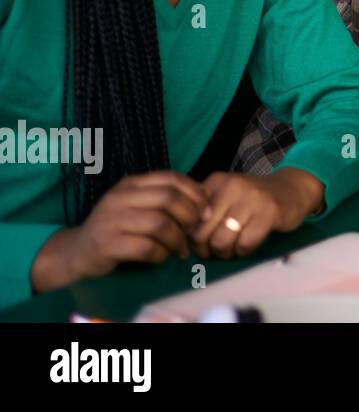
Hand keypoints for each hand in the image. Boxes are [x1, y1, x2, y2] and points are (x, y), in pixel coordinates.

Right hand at [30, 171, 208, 292]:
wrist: (76, 252)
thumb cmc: (117, 228)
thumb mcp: (138, 206)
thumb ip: (165, 200)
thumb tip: (205, 205)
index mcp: (131, 183)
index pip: (172, 178)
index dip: (195, 193)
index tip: (205, 211)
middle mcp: (120, 197)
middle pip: (169, 198)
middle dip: (189, 216)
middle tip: (193, 231)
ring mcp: (111, 220)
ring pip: (160, 224)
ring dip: (177, 239)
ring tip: (179, 248)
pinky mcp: (107, 245)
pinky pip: (147, 247)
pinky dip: (161, 254)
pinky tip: (161, 257)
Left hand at [189, 168, 322, 259]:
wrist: (292, 189)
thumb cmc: (253, 198)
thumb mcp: (225, 193)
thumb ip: (203, 206)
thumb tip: (181, 234)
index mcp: (217, 181)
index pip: (188, 217)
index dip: (191, 235)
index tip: (201, 240)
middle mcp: (233, 185)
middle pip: (202, 232)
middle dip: (206, 249)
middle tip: (215, 250)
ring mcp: (253, 198)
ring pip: (222, 241)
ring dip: (225, 253)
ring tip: (232, 249)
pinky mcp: (270, 212)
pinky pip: (246, 244)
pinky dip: (244, 251)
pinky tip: (248, 246)